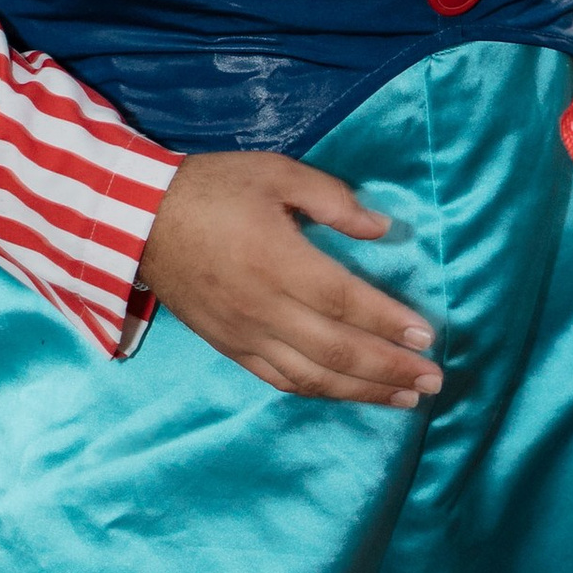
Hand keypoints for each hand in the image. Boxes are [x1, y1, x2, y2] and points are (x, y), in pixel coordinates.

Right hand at [137, 151, 443, 405]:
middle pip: (338, 351)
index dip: (390, 323)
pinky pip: (280, 380)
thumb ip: (332, 199)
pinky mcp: (230, 347)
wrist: (138, 221)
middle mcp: (265, 307)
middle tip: (435, 380)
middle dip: (391, 369)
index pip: (346, 302)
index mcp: (279, 261)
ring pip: (313, 377)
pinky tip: (349, 395)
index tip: (428, 336)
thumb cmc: (213, 189)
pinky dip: (319, 392)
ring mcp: (245, 334)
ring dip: (364, 392)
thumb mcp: (275, 173)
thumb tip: (383, 229)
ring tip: (406, 398)